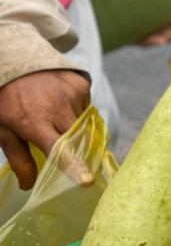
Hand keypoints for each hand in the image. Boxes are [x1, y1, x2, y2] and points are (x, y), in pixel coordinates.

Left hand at [0, 69, 90, 188]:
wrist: (13, 60)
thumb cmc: (5, 100)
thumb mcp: (3, 130)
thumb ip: (19, 158)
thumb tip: (30, 185)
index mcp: (33, 122)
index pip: (58, 149)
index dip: (74, 166)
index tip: (87, 180)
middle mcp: (57, 107)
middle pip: (79, 139)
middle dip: (77, 148)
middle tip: (65, 145)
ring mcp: (72, 94)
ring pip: (84, 124)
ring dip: (74, 127)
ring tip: (53, 115)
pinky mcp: (81, 84)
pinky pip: (86, 107)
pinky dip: (76, 111)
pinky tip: (59, 102)